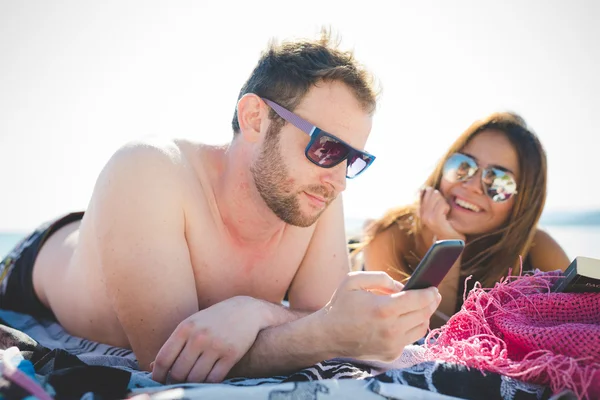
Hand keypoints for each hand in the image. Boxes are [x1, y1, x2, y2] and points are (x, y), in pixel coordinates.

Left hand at [151, 296, 264, 383]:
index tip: (158, 381)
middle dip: (176, 380)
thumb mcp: (193, 324)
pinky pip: (214, 379)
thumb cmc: (215, 319)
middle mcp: (199, 337)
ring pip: (195, 378)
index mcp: (185, 328)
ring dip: (192, 382)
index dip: (157, 375)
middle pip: (178, 372)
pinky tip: (208, 377)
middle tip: (178, 381)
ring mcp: (216, 346)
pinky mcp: (231, 355)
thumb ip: (175, 343)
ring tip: (193, 379)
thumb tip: (153, 365)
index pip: (163, 359)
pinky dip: (209, 382)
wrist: (247, 311)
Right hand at [321, 271, 441, 361]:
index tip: (434, 288)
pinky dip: (410, 328)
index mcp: (383, 309)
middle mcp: (391, 330)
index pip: (418, 300)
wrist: (328, 335)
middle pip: (423, 314)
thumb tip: (403, 287)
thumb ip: (381, 278)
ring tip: (421, 307)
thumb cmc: (341, 304)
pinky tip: (405, 320)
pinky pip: (409, 339)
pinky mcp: (391, 354)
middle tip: (433, 295)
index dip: (429, 293)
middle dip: (431, 303)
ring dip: (423, 316)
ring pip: (421, 328)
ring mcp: (392, 345)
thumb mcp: (354, 280)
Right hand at [419, 187, 464, 240]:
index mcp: (419, 210)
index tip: (438, 202)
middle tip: (442, 209)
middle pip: (430, 192)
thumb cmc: (446, 223)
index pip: (422, 191)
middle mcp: (421, 213)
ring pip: (437, 197)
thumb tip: (428, 187)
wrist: (450, 240)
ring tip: (444, 213)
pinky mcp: (434, 220)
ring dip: (444, 203)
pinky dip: (447, 208)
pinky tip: (446, 214)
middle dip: (439, 197)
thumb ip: (432, 200)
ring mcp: (426, 217)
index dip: (432, 192)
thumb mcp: (436, 210)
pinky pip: (442, 205)